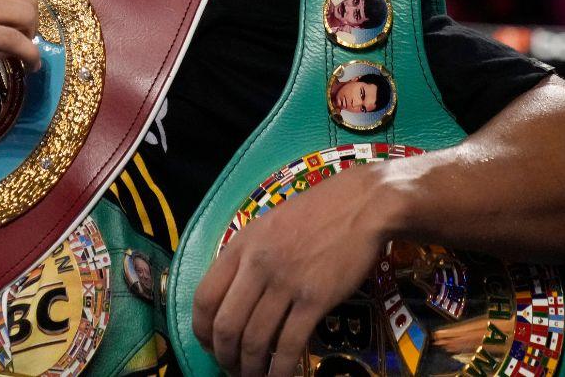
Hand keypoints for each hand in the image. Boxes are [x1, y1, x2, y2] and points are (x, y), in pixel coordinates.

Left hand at [192, 165, 389, 376]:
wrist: (362, 204)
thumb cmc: (317, 212)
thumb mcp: (268, 225)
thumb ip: (248, 256)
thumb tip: (234, 294)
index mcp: (240, 246)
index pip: (204, 298)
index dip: (202, 330)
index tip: (209, 345)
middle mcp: (257, 266)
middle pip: (226, 326)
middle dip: (224, 356)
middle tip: (231, 368)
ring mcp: (285, 283)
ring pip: (255, 340)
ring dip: (250, 367)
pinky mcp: (315, 299)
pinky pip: (289, 344)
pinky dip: (280, 369)